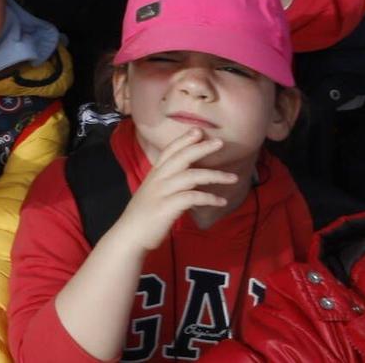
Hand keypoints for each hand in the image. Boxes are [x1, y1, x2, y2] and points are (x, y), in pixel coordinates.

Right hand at [112, 128, 237, 252]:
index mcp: (155, 174)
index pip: (169, 151)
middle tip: (219, 142)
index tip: (198, 130)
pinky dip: (209, 198)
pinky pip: (193, 198)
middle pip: (182, 157)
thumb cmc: (144, 215)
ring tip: (233, 177)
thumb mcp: (154, 193)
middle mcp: (158, 178)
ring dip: (214, 175)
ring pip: (191, 176)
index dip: (183, 140)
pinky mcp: (168, 207)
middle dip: (201, 148)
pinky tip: (221, 201)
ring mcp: (163, 192)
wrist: (131, 234)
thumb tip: (188, 180)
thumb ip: (168, 183)